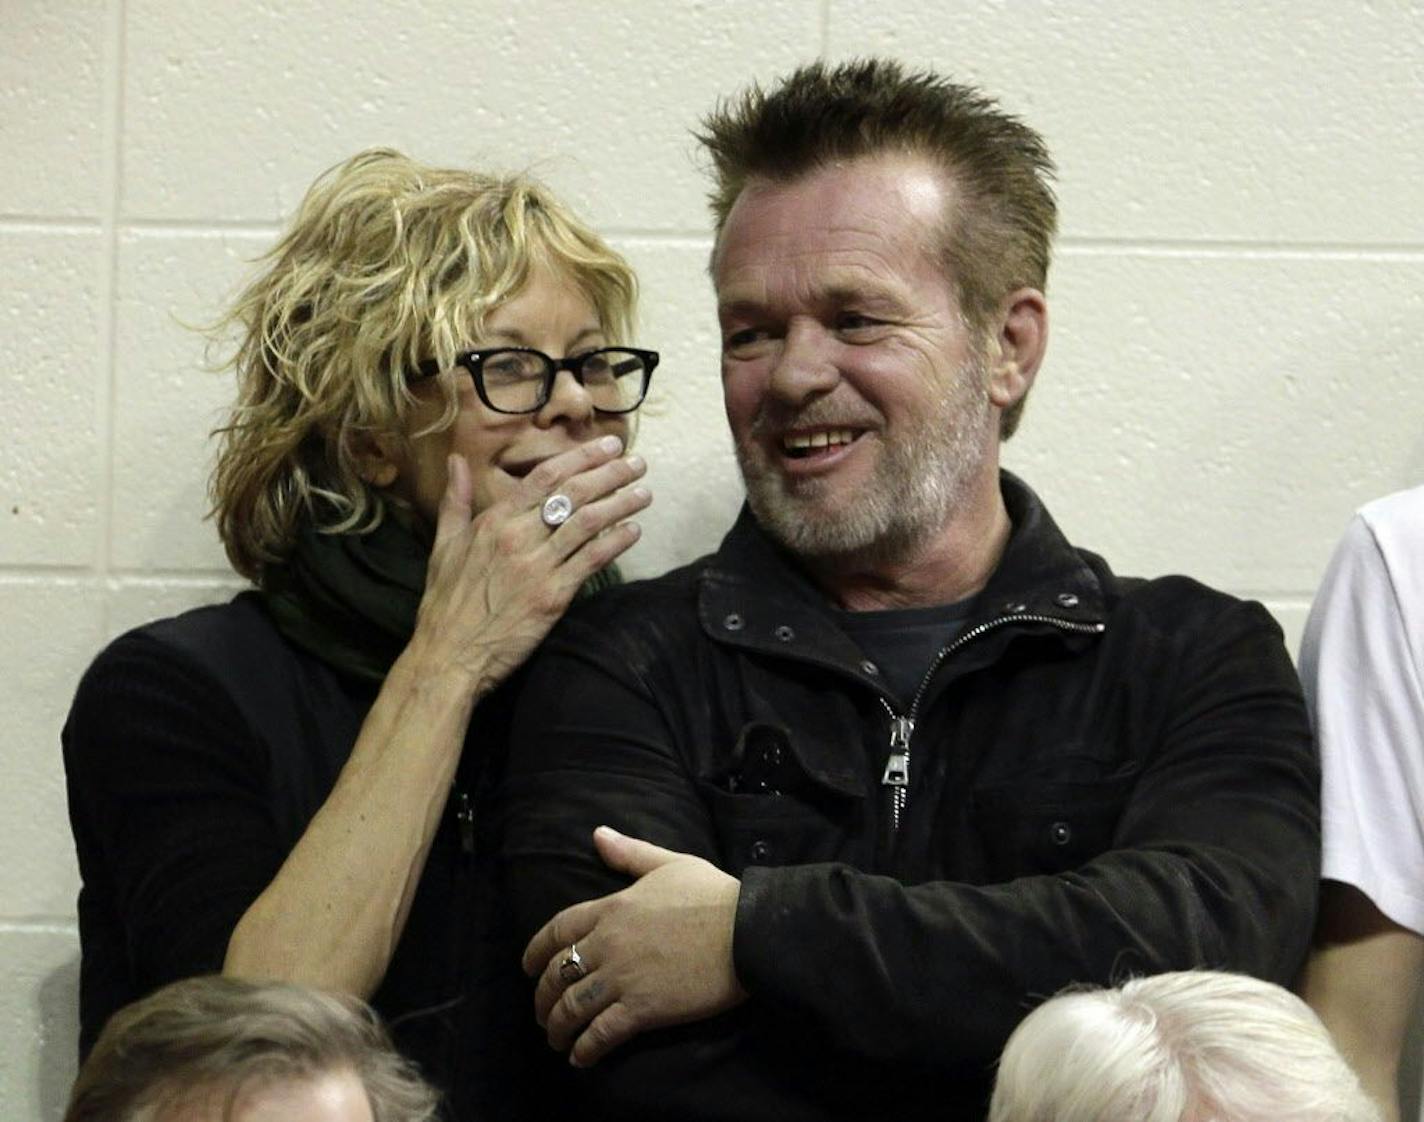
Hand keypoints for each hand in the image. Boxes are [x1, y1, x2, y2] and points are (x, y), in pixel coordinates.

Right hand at [410, 435, 649, 693]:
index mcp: (494, 520)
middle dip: (610, 474)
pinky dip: (616, 543)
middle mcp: (518, 536)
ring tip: (644, 493)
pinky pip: (591, 561)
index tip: (608, 446)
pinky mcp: (553, 596)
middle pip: (573, 493)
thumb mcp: (444, 544)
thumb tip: (455, 460)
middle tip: (637, 462)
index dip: (581, 457)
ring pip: (588, 523)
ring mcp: (537, 566)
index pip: (545, 477)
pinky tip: (634, 531)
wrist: (448, 654)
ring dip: (621, 504)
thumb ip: (455, 500)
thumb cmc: (445, 602)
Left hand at [523, 826, 746, 1066]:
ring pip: (572, 1007)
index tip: (527, 967)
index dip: (536, 951)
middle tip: (541, 1013)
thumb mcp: (669, 863)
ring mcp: (623, 977)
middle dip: (542, 997)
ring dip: (558, 1027)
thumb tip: (598, 835)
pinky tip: (580, 1058)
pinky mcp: (643, 1009)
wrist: (747, 930)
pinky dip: (585, 1049)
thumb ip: (630, 853)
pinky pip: (601, 1033)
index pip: (558, 930)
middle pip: (557, 974)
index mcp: (612, 908)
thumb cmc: (714, 894)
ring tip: (557, 1039)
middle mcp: (609, 943)